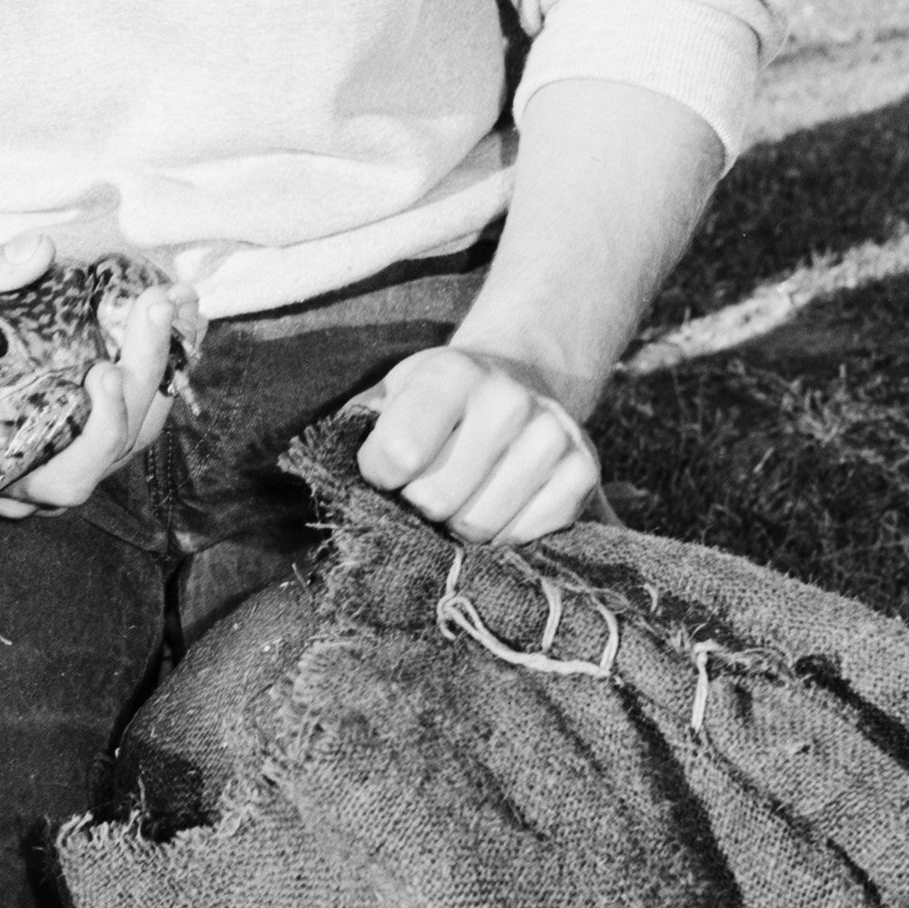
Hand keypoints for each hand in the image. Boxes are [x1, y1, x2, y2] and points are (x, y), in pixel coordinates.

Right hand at [0, 233, 194, 514]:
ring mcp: (46, 472)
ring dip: (157, 378)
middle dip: (137, 384)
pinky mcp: (67, 450)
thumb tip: (40, 251)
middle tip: (152, 310)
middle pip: (99, 458)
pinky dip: (153, 379)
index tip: (103, 369)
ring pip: (121, 447)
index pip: (48, 474)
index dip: (92, 433)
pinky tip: (174, 324)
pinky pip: (121, 428)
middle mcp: (17, 483)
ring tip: (176, 307)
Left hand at [352, 344, 600, 543]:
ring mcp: (552, 434)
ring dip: (459, 526)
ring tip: (461, 494)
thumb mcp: (389, 397)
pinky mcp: (583, 471)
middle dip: (419, 506)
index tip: (384, 468)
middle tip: (425, 487)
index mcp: (451, 373)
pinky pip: (527, 535)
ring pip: (481, 527)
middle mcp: (508, 399)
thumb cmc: (432, 402)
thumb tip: (325, 470)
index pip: (397, 454)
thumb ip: (355, 429)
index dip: (379, 475)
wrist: (513, 382)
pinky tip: (498, 502)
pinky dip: (503, 534)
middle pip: (437, 500)